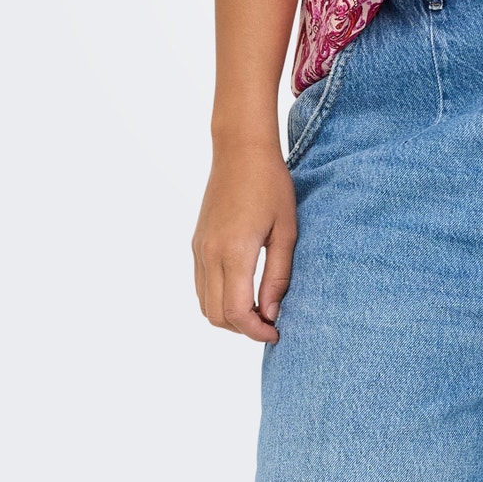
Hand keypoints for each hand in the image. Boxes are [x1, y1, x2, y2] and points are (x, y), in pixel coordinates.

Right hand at [192, 144, 297, 343]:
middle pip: (216, 315)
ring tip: (259, 310)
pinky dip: (218, 300)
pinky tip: (243, 291)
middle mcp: (209, 254)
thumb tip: (270, 314)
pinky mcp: (196, 243)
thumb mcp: (286, 230)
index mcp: (233, 251)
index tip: (277, 332)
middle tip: (270, 323)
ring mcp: (199, 248)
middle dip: (242, 329)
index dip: (255, 331)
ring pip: (204, 304)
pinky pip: (201, 285)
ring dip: (228, 317)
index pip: (235, 312)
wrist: (240, 149)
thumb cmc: (271, 185)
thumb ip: (278, 275)